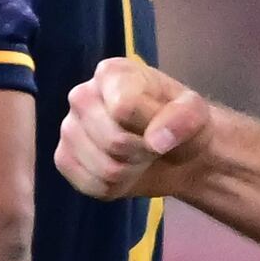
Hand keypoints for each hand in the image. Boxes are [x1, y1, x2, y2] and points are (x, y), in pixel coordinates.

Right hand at [59, 53, 213, 201]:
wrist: (173, 153)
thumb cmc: (180, 124)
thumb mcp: (195, 113)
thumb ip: (184, 118)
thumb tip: (156, 140)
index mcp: (111, 73)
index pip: (124, 108)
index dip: (150, 127)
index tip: (163, 126)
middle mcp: (81, 95)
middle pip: (112, 141)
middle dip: (141, 152)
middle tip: (152, 146)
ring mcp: (69, 128)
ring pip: (103, 167)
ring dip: (131, 172)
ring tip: (138, 158)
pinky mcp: (63, 158)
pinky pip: (89, 184)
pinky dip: (113, 187)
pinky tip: (123, 172)